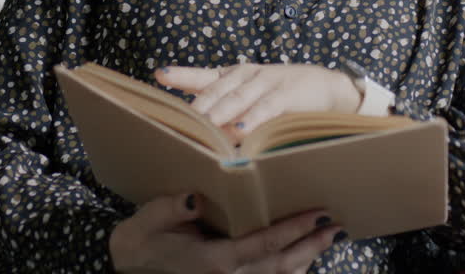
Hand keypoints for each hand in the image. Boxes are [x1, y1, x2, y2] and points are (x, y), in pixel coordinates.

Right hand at [109, 192, 343, 273]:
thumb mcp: (149, 219)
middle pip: (282, 266)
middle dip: (312, 246)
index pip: (264, 245)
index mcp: (214, 261)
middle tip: (337, 226)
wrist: (127, 270)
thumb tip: (194, 198)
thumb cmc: (141, 241)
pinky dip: (288, 269)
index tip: (319, 214)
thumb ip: (172, 209)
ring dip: (306, 259)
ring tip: (328, 237)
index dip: (295, 230)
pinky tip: (301, 256)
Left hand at [155, 63, 360, 142]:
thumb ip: (226, 111)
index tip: (159, 75)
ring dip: (220, 114)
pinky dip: (253, 120)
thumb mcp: (250, 97)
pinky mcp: (287, 95)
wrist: (327, 88)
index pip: (203, 75)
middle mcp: (246, 76)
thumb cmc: (282, 96)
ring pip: (237, 98)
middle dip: (197, 106)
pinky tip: (241, 131)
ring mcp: (266, 83)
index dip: (181, 75)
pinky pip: (266, 108)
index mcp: (234, 76)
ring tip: (204, 127)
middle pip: (215, 91)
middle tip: (177, 121)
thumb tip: (198, 133)